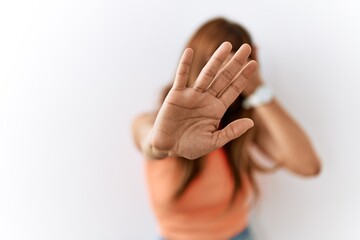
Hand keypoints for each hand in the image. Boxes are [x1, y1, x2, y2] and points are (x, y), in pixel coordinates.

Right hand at [150, 42, 257, 158]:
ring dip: (216, 60)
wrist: (168, 147)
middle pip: (223, 78)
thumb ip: (231, 132)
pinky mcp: (176, 95)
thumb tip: (251, 122)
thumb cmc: (190, 146)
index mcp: (216, 109)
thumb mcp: (213, 141)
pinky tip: (189, 52)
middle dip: (235, 63)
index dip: (243, 78)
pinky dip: (184, 65)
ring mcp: (192, 95)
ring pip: (206, 74)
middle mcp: (206, 99)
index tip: (254, 64)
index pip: (233, 90)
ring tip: (227, 45)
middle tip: (246, 48)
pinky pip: (181, 77)